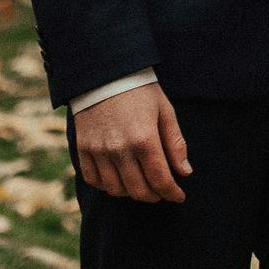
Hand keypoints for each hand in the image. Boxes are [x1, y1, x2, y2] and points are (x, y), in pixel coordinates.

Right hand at [71, 82, 192, 202]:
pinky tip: (118, 179)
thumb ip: (175, 143)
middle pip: (139, 190)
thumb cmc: (139, 90)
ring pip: (116, 189)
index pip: (160, 179)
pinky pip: (93, 179)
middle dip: (155, 196)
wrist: (103, 72)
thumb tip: (185, 172)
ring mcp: (98, 150)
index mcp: (144, 139)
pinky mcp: (83, 148)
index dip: (172, 193)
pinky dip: (107, 185)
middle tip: (162, 192)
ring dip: (131, 192)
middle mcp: (120, 149)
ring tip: (141, 184)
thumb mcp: (164, 111)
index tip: (179, 196)